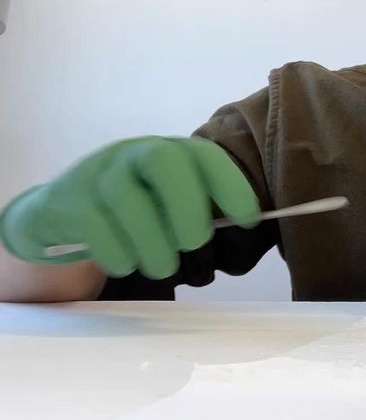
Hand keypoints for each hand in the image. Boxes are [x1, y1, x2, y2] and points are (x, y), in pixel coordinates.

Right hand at [0, 137, 259, 278]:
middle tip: (194, 243)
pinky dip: (118, 254)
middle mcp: (135, 154)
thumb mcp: (171, 202)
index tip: (248, 219)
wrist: (62, 211)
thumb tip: (248, 227)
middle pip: (164, 161)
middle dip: (187, 207)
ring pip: (128, 200)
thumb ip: (204, 210)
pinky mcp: (69, 202)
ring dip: (153, 243)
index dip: (231, 185)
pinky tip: (126, 264)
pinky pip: (96, 227)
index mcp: (170, 152)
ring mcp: (98, 174)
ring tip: (163, 266)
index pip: (204, 155)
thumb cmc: (136, 211)